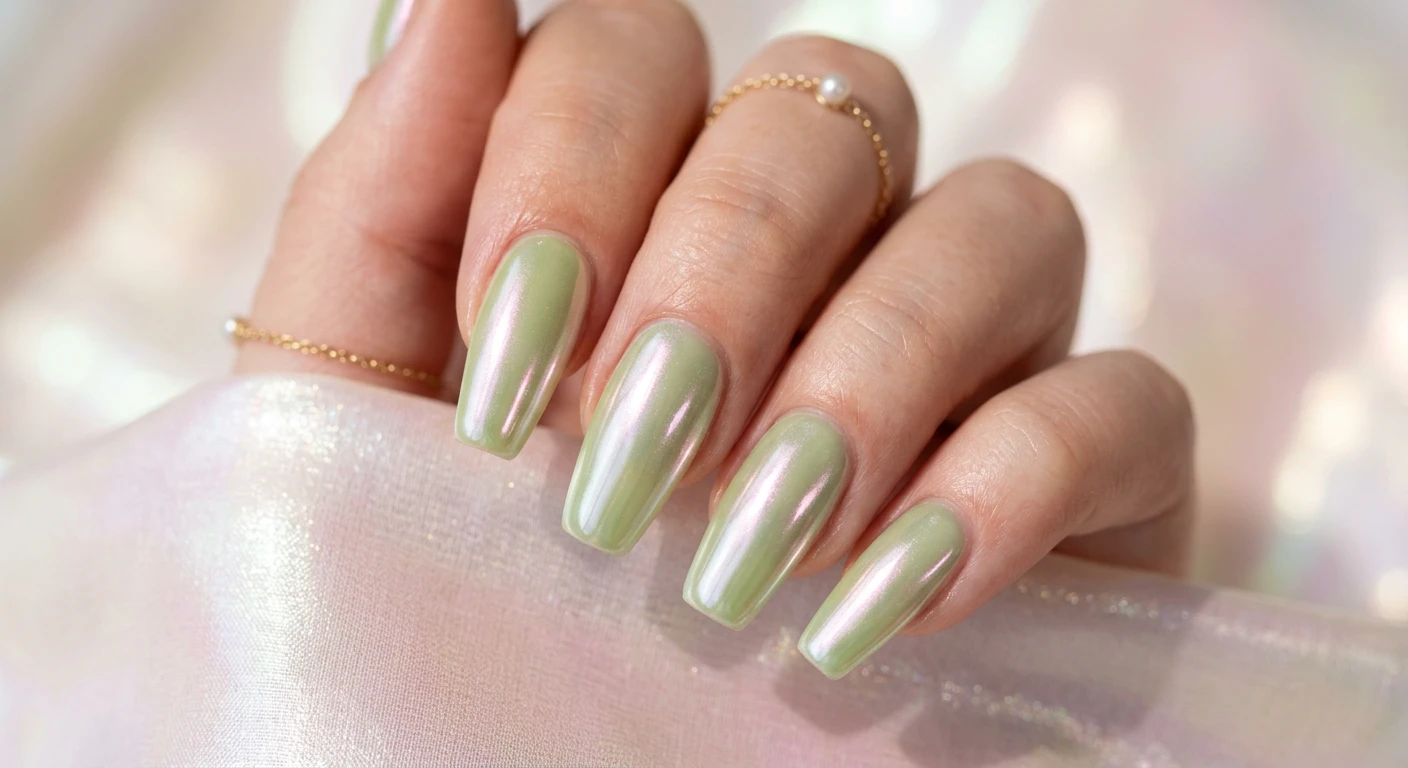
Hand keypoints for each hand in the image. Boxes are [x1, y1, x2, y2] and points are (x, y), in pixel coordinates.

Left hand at [237, 0, 1193, 678]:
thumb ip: (384, 207)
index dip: (571, 166)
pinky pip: (1126, 399)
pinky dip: (1015, 482)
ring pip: (1005, 218)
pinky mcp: (1090, 475)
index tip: (506, 371)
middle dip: (726, 271)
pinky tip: (888, 603)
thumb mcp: (370, 420)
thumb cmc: (457, 600)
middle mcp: (819, 243)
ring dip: (871, 374)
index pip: (641, 47)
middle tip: (630, 465)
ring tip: (755, 552)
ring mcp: (969, 346)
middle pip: (830, 108)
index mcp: (643, 204)